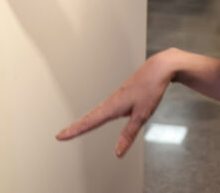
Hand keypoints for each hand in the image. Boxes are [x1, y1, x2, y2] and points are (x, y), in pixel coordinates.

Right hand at [56, 49, 177, 157]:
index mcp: (113, 106)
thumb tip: (118, 153)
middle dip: (75, 127)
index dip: (74, 130)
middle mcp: (111, 101)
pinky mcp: (121, 96)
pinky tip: (95, 117)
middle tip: (61, 135)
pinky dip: (94, 114)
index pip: (90, 122)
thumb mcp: (142, 115)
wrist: (158, 68)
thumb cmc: (151, 88)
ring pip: (95, 112)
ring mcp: (115, 98)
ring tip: (73, 129)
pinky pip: (103, 107)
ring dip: (83, 121)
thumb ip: (128, 135)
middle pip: (89, 117)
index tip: (60, 136)